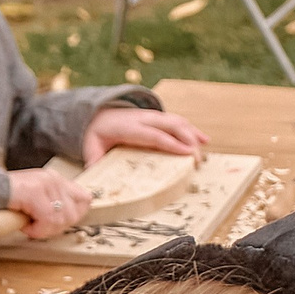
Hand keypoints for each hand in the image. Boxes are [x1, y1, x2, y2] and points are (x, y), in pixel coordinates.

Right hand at [6, 166, 92, 238]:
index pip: (85, 199)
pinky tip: (24, 225)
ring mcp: (45, 184)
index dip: (74, 216)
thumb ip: (55, 204)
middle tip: (39, 227)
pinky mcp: (35, 193)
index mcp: (56, 179)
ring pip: (60, 219)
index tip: (58, 223)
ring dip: (44, 230)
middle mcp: (53, 179)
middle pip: (73, 214)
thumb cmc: (8, 199)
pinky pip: (47, 220)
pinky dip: (35, 229)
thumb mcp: (38, 200)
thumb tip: (72, 217)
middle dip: (56, 227)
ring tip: (29, 225)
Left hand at [82, 106, 210, 165]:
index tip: (188, 153)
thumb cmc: (96, 135)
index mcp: (128, 127)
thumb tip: (94, 179)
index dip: (172, 144)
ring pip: (176, 121)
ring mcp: (151, 116)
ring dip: (193, 134)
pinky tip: (203, 139)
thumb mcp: (90, 148)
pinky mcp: (158, 117)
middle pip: (170, 125)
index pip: (154, 135)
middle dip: (188, 139)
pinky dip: (192, 129)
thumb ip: (94, 162)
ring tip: (203, 150)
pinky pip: (177, 121)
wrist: (97, 114)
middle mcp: (142, 118)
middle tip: (198, 158)